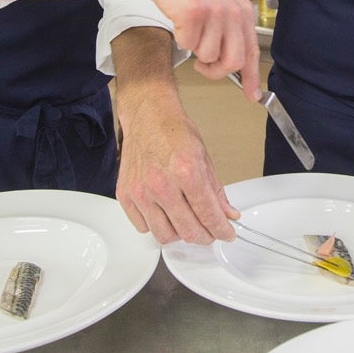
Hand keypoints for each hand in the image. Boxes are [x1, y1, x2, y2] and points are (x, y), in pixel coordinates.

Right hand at [115, 89, 238, 243]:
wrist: (147, 116)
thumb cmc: (173, 131)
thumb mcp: (204, 157)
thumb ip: (216, 191)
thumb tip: (228, 214)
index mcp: (186, 172)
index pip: (208, 215)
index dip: (221, 230)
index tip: (226, 234)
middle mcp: (161, 184)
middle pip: (188, 231)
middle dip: (204, 236)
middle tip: (209, 232)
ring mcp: (141, 192)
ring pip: (164, 235)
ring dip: (180, 234)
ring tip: (186, 223)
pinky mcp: (125, 195)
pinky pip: (142, 227)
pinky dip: (156, 226)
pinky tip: (164, 214)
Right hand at [143, 0, 260, 100]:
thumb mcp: (221, 7)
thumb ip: (231, 34)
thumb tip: (238, 67)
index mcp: (242, 12)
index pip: (251, 52)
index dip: (252, 77)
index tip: (252, 95)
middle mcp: (232, 12)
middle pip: (233, 61)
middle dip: (216, 71)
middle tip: (203, 66)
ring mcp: (214, 12)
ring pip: (207, 56)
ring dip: (195, 49)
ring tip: (191, 29)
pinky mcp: (194, 13)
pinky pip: (188, 45)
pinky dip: (181, 39)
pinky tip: (181, 21)